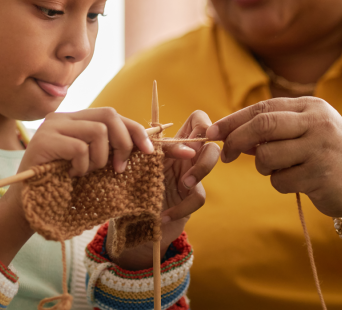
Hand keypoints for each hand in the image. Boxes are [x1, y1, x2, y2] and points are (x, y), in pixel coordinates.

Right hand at [18, 107, 153, 176]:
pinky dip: (82, 166)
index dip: (134, 129)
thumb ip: (108, 147)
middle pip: (109, 115)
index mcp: (76, 119)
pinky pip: (79, 149)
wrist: (29, 204)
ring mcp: (52, 126)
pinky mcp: (44, 140)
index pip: (112, 114)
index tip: (148, 150)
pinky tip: (71, 174)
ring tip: (85, 172)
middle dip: (123, 142)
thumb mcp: (91, 161)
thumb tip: (144, 143)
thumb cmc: (64, 184)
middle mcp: (63, 117)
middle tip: (119, 168)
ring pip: (98, 132)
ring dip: (99, 159)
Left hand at [109, 110, 219, 269]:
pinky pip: (198, 196)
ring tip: (183, 183)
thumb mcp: (135, 160)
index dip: (202, 123)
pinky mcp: (191, 199)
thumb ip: (146, 146)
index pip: (197, 121)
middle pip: (212, 145)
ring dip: (199, 171)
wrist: (129, 220)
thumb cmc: (130, 184)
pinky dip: (181, 207)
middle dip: (206, 153)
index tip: (196, 137)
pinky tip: (164, 216)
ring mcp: (192, 176)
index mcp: (174, 141)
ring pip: (211, 169)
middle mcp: (187, 156)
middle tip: (191, 161)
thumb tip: (159, 137)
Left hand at [207, 97, 341, 217]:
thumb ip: (271, 128)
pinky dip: (279, 182)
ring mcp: (320, 149)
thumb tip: (229, 134)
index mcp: (309, 107)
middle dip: (236, 140)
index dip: (232, 120)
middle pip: (262, 125)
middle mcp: (317, 123)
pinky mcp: (320, 176)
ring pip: (267, 156)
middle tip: (226, 155)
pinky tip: (298, 181)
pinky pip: (280, 180)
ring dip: (263, 166)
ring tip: (280, 168)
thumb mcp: (303, 129)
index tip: (212, 132)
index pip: (261, 109)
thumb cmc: (325, 150)